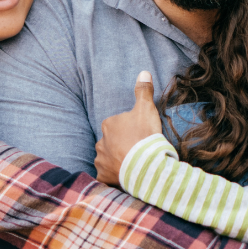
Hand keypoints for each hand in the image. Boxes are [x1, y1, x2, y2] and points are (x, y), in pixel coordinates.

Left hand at [95, 70, 162, 185]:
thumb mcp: (146, 109)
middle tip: (136, 150)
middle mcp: (101, 142)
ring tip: (132, 164)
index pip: (116, 125)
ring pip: (107, 158)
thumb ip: (143, 91)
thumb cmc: (145, 136)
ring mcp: (101, 160)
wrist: (146, 166)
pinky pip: (106, 175)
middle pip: (110, 142)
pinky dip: (113, 176)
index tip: (139, 135)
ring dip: (116, 160)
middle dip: (120, 146)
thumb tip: (143, 72)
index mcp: (109, 124)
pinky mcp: (104, 176)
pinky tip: (124, 176)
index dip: (128, 130)